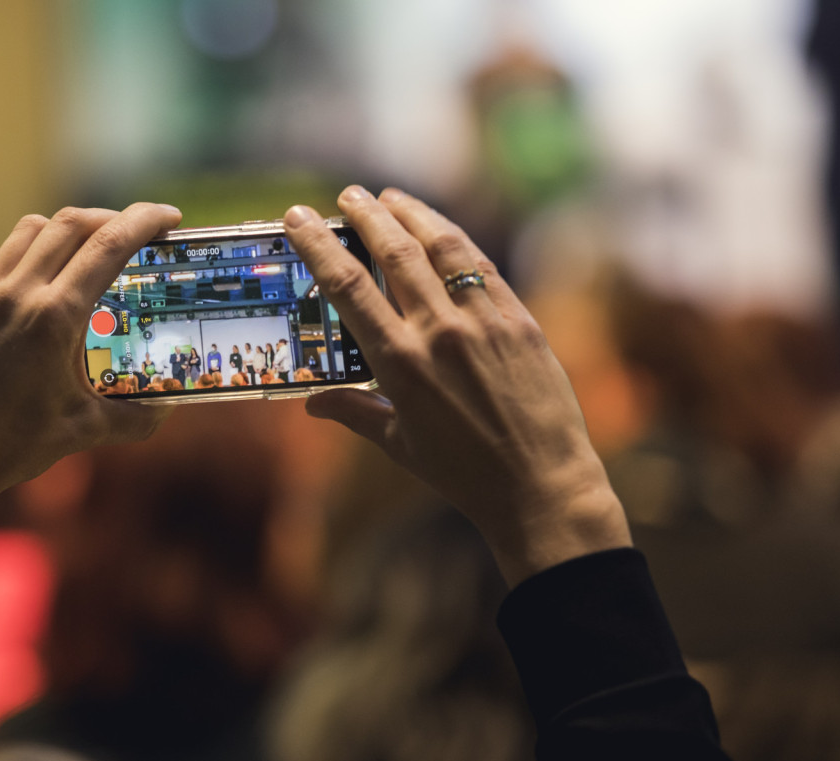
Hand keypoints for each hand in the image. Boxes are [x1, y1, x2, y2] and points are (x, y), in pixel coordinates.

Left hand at [0, 202, 181, 567]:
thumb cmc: (7, 447)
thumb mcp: (82, 431)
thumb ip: (133, 418)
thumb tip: (167, 409)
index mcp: (53, 317)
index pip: (106, 245)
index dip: (143, 221)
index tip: (169, 216)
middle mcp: (16, 294)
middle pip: (69, 223)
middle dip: (110, 217)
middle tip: (138, 231)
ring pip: (30, 231)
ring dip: (67, 228)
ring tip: (90, 248)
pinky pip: (3, 261)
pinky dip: (33, 255)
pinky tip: (46, 287)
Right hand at [284, 187, 629, 584]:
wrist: (540, 485)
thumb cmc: (463, 473)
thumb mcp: (399, 444)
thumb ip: (354, 413)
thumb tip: (313, 404)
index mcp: (400, 365)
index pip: (348, 288)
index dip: (320, 246)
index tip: (300, 218)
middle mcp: (440, 333)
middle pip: (395, 252)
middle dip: (366, 216)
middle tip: (347, 195)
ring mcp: (484, 322)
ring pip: (443, 247)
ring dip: (413, 214)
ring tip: (391, 198)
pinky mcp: (521, 321)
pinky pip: (482, 268)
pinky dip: (456, 241)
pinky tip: (441, 231)